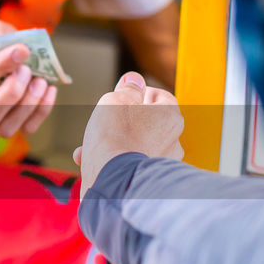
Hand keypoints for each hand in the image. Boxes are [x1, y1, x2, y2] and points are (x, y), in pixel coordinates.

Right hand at [0, 20, 56, 137]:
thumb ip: (3, 37)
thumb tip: (23, 51)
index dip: (3, 64)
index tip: (23, 50)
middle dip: (12, 93)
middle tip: (28, 71)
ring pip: (6, 128)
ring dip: (29, 104)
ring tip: (42, 81)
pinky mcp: (10, 125)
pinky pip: (27, 128)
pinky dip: (42, 110)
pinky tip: (50, 89)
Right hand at [73, 72, 183, 192]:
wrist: (114, 182)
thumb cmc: (115, 136)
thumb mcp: (117, 99)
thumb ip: (128, 88)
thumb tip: (135, 80)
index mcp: (170, 117)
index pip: (160, 96)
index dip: (139, 93)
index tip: (121, 96)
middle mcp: (173, 141)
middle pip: (147, 122)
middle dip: (122, 122)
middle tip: (103, 122)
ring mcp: (162, 164)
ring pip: (136, 146)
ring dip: (116, 143)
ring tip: (90, 147)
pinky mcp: (149, 183)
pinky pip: (130, 166)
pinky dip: (114, 162)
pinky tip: (91, 162)